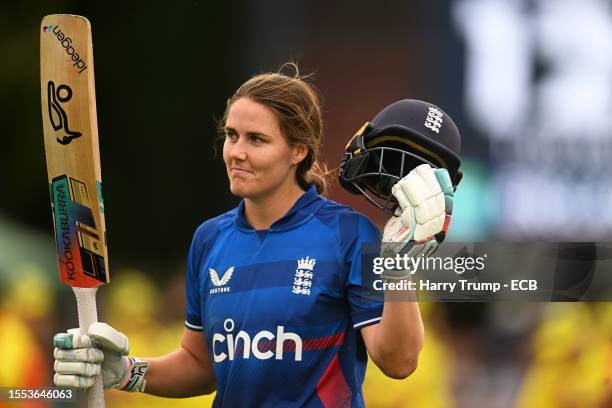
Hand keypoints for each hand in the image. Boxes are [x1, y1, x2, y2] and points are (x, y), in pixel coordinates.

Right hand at [53, 322, 148, 391]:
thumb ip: (106, 333)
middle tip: (100, 357)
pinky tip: (91, 379)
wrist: (117, 370)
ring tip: (96, 368)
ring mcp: (60, 366)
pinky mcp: (62, 381)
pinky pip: (61, 381)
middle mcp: (62, 350)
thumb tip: (90, 332)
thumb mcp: (117, 340)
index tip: (90, 342)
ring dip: (85, 369)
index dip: (77, 342)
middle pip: (62, 354)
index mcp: (72, 336)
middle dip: (86, 356)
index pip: (62, 338)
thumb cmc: (113, 351)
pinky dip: (80, 381)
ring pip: (61, 367)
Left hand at [381, 164, 454, 278]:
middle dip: (425, 181)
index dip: (440, 181)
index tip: (431, 169)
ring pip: (424, 203)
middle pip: (436, 198)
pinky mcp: (412, 233)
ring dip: (413, 187)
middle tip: (415, 171)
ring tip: (404, 180)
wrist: (395, 259)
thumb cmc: (403, 236)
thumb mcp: (414, 216)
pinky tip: (397, 189)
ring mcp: (425, 231)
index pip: (446, 197)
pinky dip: (403, 196)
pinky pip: (410, 210)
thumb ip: (420, 201)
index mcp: (440, 220)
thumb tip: (423, 183)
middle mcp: (437, 226)